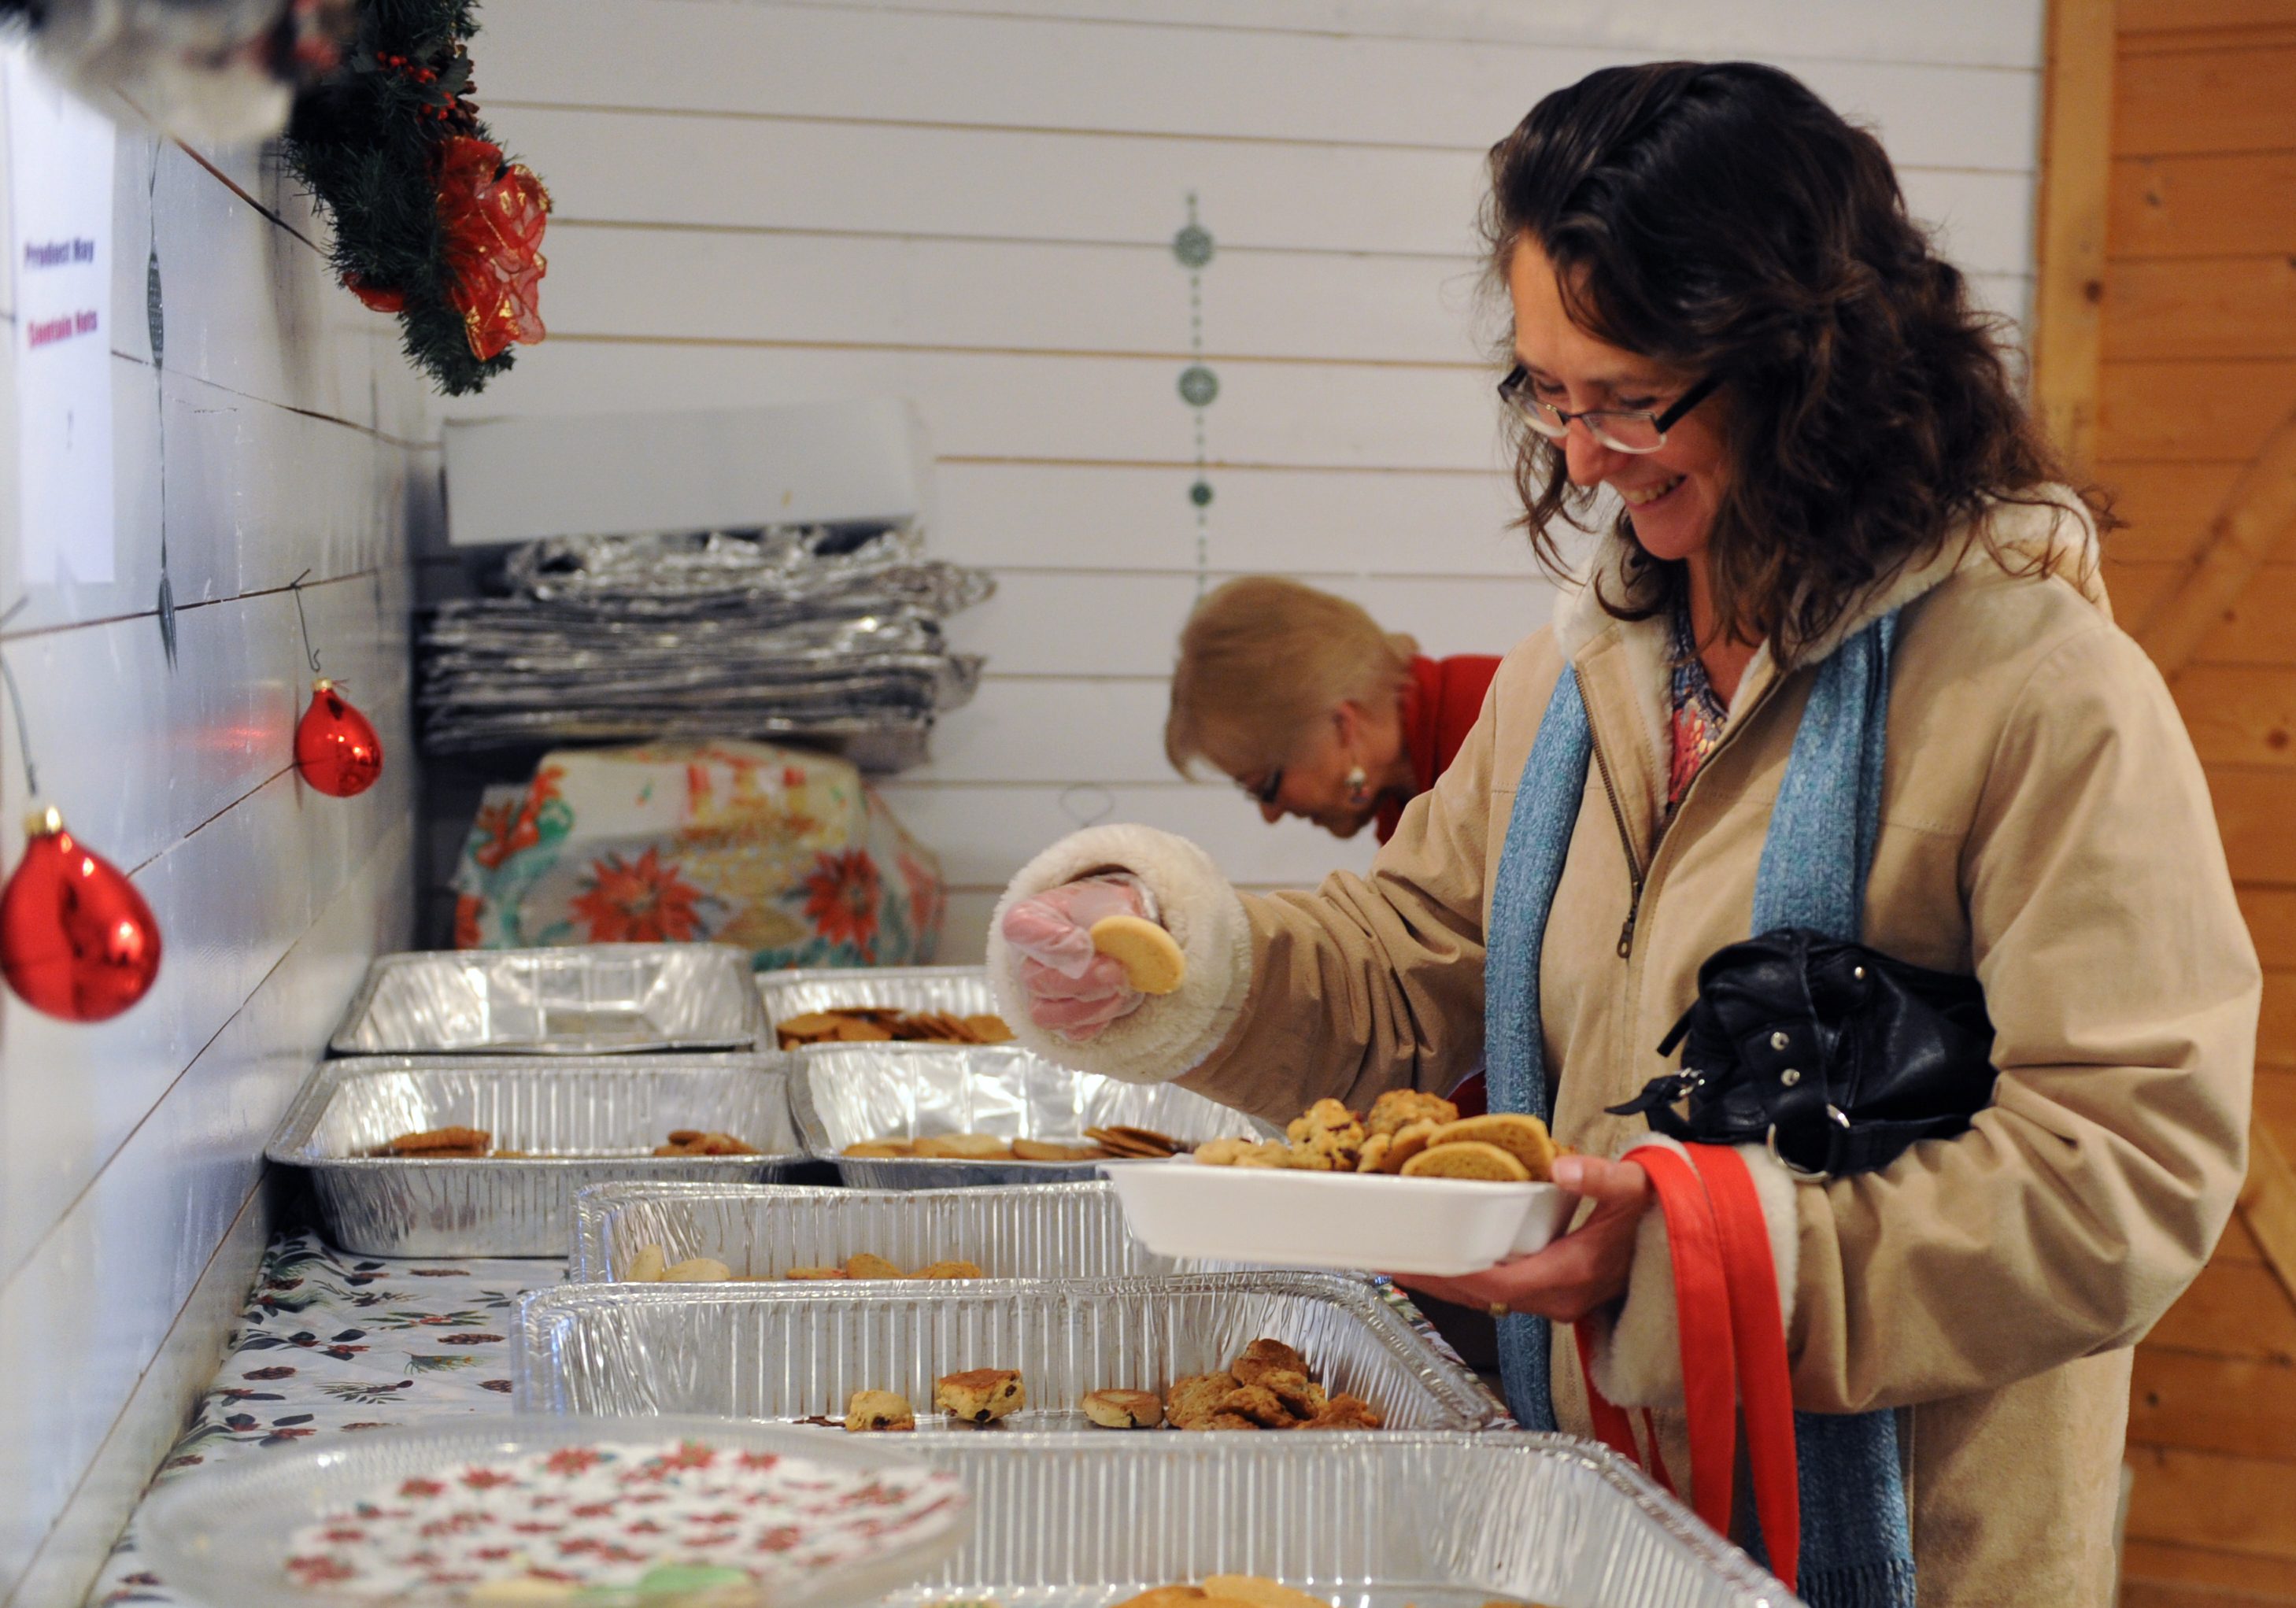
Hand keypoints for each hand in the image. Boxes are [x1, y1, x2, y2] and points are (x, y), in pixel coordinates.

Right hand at [999, 875, 1155, 1040]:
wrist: (1123, 935)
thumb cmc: (1110, 913)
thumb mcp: (1116, 898)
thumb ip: (1115, 913)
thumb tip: (1117, 934)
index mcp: (1031, 918)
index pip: (1020, 928)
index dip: (1049, 940)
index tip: (1084, 942)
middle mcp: (1026, 959)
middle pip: (1036, 979)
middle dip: (1080, 980)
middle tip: (1115, 970)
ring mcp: (1039, 995)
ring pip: (1047, 1013)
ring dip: (1090, 1005)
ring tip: (1122, 985)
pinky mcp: (1061, 1021)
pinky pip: (1071, 1033)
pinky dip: (1098, 1020)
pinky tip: (1117, 1000)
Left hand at [1389, 1154, 1654, 1323]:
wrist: (1687, 1246)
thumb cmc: (1658, 1216)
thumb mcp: (1635, 1188)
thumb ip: (1600, 1178)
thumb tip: (1563, 1167)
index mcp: (1572, 1274)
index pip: (1499, 1282)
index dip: (1456, 1274)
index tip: (1420, 1260)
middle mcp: (1560, 1299)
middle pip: (1484, 1298)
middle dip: (1439, 1281)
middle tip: (1393, 1260)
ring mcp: (1558, 1303)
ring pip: (1491, 1301)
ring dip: (1451, 1284)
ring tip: (1407, 1263)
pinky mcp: (1556, 1297)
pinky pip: (1502, 1294)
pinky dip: (1471, 1281)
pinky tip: (1447, 1264)